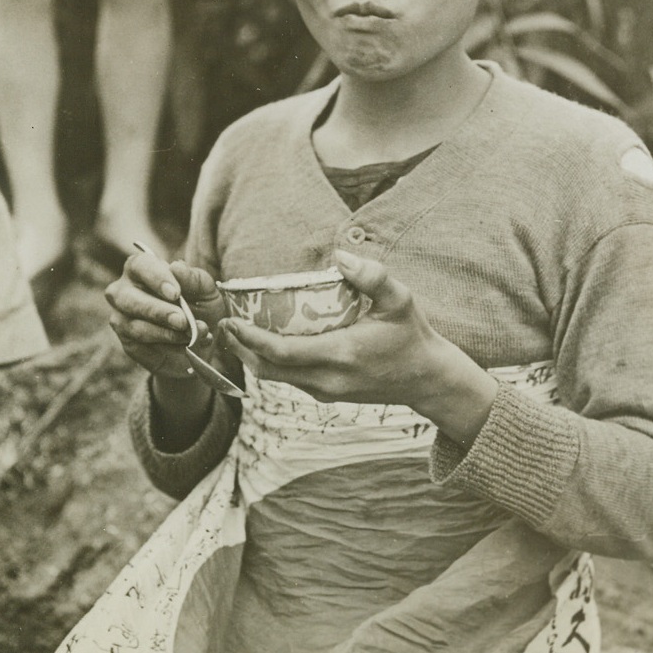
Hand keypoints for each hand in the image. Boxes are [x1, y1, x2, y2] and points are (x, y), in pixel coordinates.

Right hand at [105, 250, 226, 378]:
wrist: (200, 340)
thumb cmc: (199, 305)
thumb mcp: (205, 291)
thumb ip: (193, 279)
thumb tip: (176, 267)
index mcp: (141, 268)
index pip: (140, 265)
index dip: (157, 279)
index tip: (176, 293)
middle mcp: (123, 291)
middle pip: (129, 299)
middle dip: (158, 311)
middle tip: (182, 321)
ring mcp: (121, 318)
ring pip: (135, 327)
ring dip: (167, 334)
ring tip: (192, 335)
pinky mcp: (127, 343)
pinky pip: (142, 348)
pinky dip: (168, 349)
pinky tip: (185, 348)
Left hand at [219, 250, 497, 442]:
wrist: (427, 379)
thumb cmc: (412, 336)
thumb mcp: (400, 300)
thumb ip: (373, 276)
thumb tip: (340, 257)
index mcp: (341, 354)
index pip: (281, 352)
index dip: (250, 339)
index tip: (231, 321)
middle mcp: (328, 379)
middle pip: (267, 370)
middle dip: (241, 349)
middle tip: (225, 324)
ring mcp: (327, 391)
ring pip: (275, 379)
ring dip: (253, 358)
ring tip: (238, 332)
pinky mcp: (328, 395)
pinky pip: (289, 380)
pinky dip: (271, 364)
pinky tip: (266, 344)